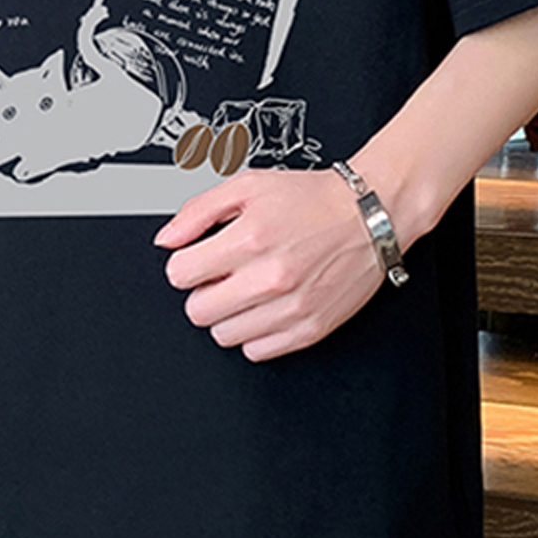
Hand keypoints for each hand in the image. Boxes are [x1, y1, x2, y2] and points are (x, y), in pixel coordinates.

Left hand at [154, 168, 386, 360]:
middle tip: (221, 276)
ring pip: (223, 335)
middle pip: (197, 311)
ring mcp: (290, 308)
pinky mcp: (309, 329)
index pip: (180, 274)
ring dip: (227, 315)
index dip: (185, 265)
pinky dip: (254, 333)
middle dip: (202, 292)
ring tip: (246, 290)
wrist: (370, 215)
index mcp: (250, 239)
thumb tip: (167, 239)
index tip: (198, 260)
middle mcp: (270, 277)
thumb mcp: (248, 186)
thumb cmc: (313, 200)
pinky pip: (257, 352)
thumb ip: (198, 211)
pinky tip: (264, 308)